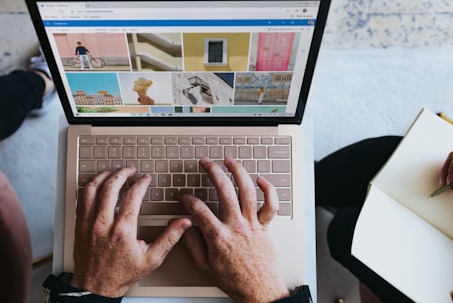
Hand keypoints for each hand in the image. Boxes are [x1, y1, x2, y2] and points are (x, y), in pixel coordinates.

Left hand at [71, 167, 189, 296]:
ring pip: (92, 189)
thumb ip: (169, 238)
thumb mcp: (152, 259)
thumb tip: (183, 223)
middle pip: (110, 187)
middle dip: (122, 173)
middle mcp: (103, 225)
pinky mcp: (79, 226)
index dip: (141, 183)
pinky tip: (96, 185)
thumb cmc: (121, 275)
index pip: (132, 196)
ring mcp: (88, 224)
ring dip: (103, 176)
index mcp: (122, 231)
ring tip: (113, 172)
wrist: (97, 287)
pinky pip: (81, 199)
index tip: (145, 180)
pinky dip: (90, 188)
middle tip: (130, 170)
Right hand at [178, 158, 288, 302]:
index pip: (198, 208)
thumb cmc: (234, 280)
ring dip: (238, 172)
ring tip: (229, 161)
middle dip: (212, 171)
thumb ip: (191, 244)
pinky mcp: (266, 227)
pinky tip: (260, 180)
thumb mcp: (204, 266)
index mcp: (218, 236)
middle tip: (206, 163)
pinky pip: (271, 204)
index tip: (183, 196)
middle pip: (224, 189)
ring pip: (247, 190)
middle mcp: (236, 226)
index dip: (187, 198)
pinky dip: (268, 189)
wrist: (258, 290)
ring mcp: (253, 224)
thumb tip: (181, 228)